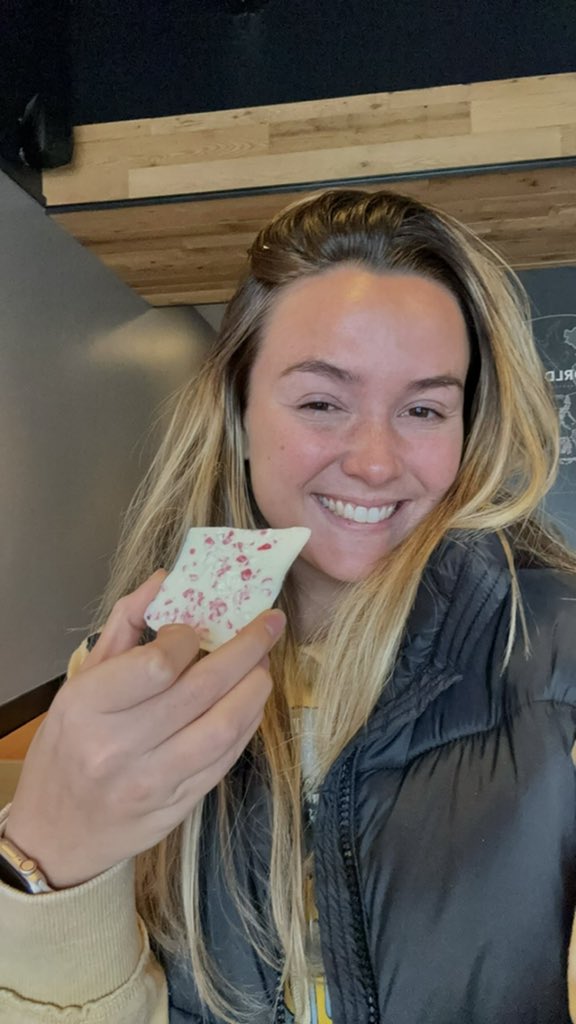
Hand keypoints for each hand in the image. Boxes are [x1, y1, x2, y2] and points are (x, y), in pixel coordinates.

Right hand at [4, 572, 284, 887]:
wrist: (55, 835)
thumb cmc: (68, 746)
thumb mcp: (81, 681)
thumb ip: (125, 626)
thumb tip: (166, 579)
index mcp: (89, 707)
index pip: (159, 663)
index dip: (189, 637)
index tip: (194, 629)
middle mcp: (120, 747)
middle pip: (203, 690)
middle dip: (247, 649)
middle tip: (270, 624)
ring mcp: (152, 782)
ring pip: (225, 726)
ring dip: (255, 687)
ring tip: (264, 663)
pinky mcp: (178, 806)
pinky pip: (226, 760)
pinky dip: (247, 724)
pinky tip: (250, 702)